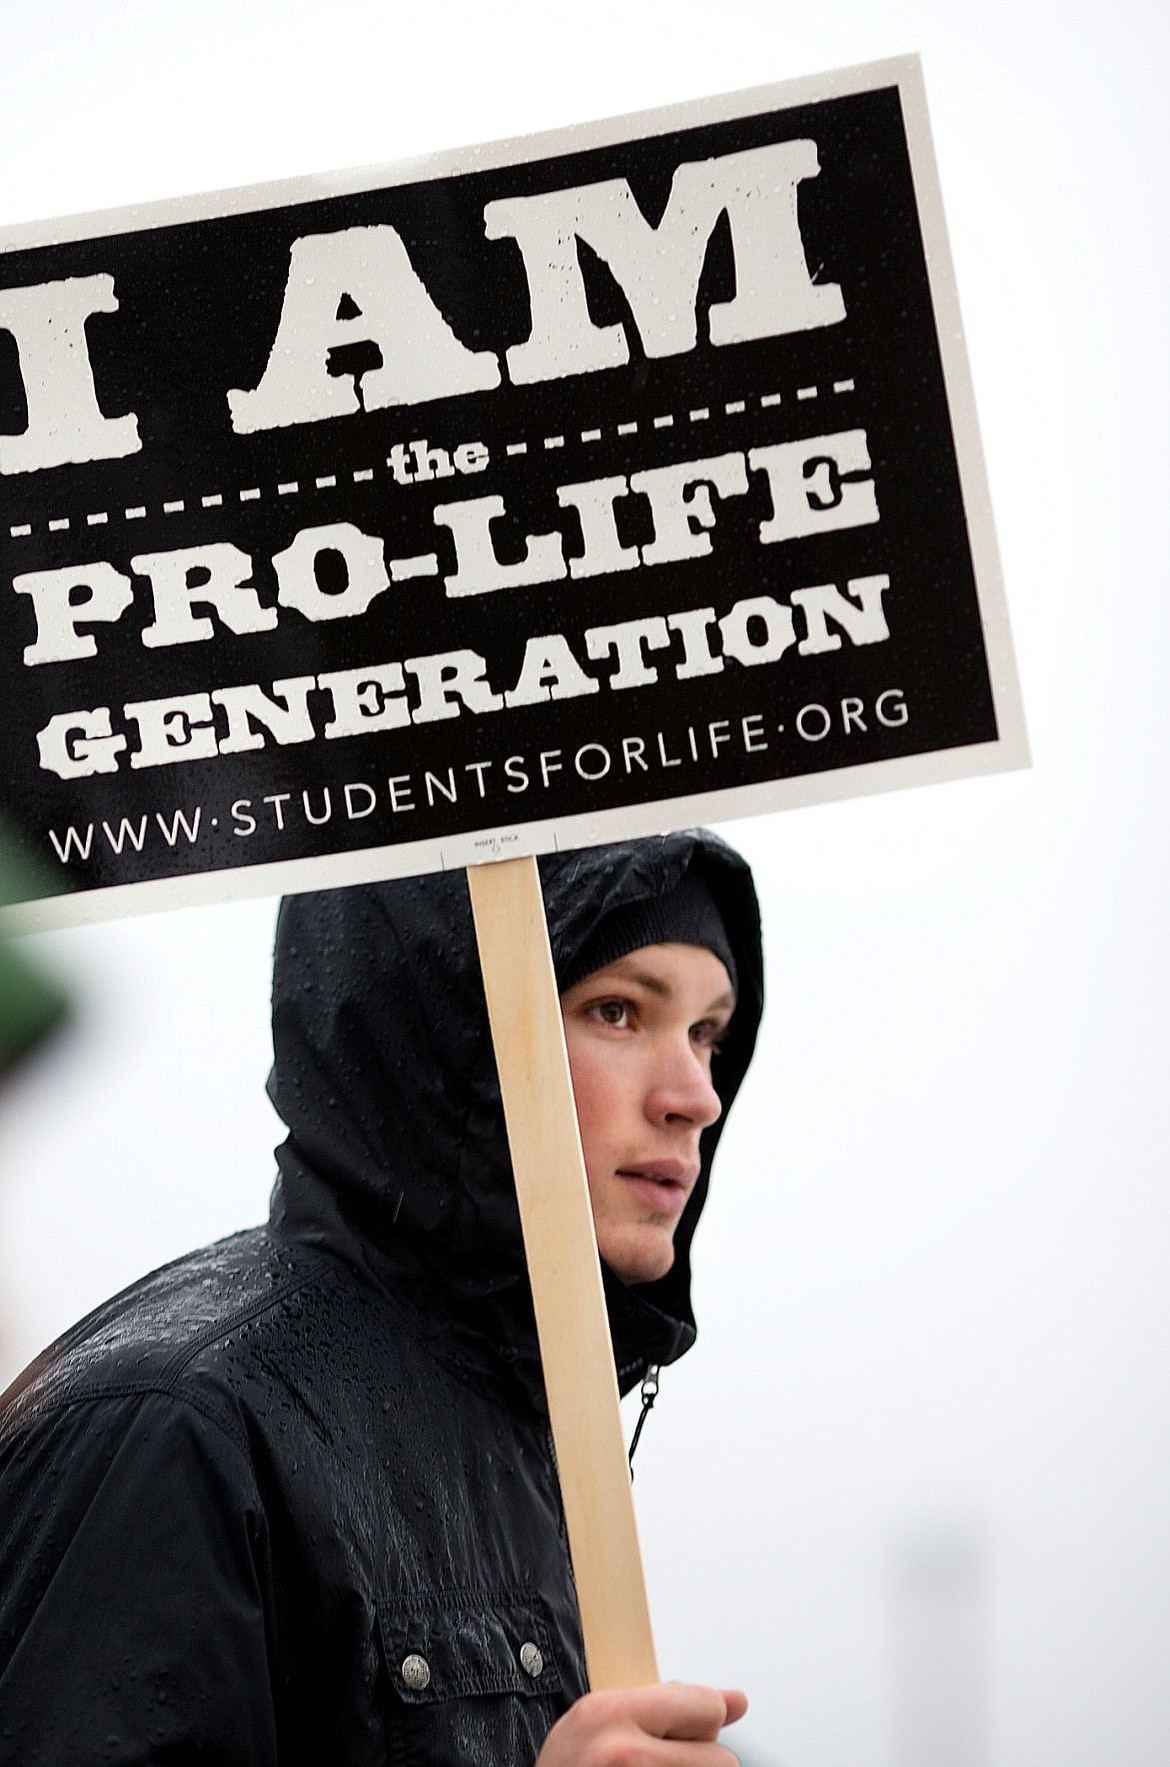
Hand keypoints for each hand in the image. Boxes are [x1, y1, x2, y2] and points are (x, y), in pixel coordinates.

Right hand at [535, 1681, 747, 1764]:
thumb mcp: (600, 1722)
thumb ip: (667, 1703)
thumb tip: (738, 1701)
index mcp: (610, 1715)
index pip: (706, 1707)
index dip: (700, 1720)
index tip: (682, 1730)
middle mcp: (626, 1757)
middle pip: (722, 1760)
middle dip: (699, 1762)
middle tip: (657, 1765)